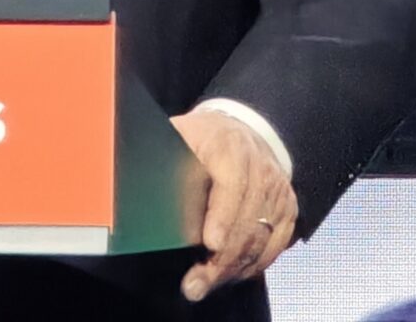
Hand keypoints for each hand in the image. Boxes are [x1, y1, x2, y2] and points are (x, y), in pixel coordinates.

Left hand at [171, 107, 295, 300]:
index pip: (232, 182)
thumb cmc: (200, 140)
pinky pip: (273, 245)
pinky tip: (228, 275)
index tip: (210, 243)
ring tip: (203, 284)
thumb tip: (128, 185)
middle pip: (247, 218)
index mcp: (227, 145)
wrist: (242, 131)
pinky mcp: (286, 208)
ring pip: (261, 237)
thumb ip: (157, 156)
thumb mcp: (177, 137)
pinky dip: (251, 265)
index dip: (223, 215)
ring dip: (232, 267)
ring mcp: (276, 188)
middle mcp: (258, 165)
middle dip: (222, 257)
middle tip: (195, 282)